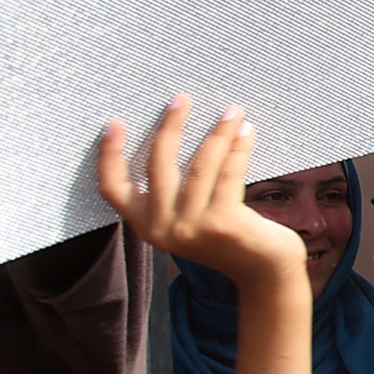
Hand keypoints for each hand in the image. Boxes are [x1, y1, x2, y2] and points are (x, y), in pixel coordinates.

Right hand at [98, 98, 305, 291]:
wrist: (264, 274)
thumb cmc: (228, 237)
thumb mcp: (190, 220)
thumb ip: (176, 194)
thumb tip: (175, 135)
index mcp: (146, 226)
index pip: (113, 188)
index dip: (109, 155)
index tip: (114, 123)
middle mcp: (163, 229)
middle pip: (157, 165)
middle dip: (170, 126)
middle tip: (181, 99)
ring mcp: (192, 228)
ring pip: (199, 165)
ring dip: (216, 133)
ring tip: (231, 111)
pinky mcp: (223, 224)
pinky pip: (228, 174)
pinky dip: (237, 148)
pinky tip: (245, 132)